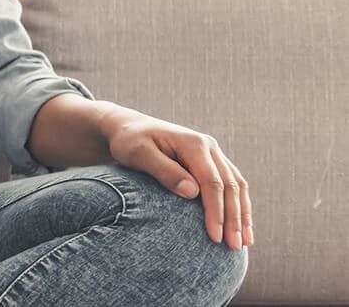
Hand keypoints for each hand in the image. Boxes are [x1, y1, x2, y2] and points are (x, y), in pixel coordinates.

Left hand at [101, 107, 252, 249]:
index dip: (215, 211)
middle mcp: (209, 146)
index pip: (212, 182)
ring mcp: (213, 153)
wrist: (129, 127)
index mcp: (194, 144)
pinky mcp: (212, 162)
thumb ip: (165, 171)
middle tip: (234, 247)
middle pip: (230, 186)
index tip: (214, 237)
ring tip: (245, 243)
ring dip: (242, 214)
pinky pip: (232, 184)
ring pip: (237, 186)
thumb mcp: (139, 153)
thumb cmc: (129, 141)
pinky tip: (241, 225)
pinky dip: (239, 205)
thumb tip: (193, 193)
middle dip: (234, 219)